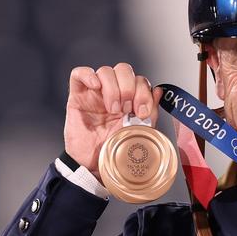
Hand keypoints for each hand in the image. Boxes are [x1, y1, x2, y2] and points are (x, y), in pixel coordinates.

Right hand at [64, 63, 162, 178]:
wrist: (94, 165)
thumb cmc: (114, 150)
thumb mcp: (138, 132)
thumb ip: (150, 112)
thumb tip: (159, 91)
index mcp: (130, 100)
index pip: (139, 80)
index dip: (143, 92)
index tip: (141, 112)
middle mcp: (114, 93)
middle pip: (124, 70)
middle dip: (129, 88)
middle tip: (127, 109)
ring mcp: (95, 93)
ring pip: (105, 71)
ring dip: (113, 88)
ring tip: (112, 109)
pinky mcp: (77, 96)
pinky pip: (79, 74)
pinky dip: (88, 75)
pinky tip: (96, 87)